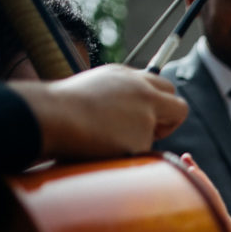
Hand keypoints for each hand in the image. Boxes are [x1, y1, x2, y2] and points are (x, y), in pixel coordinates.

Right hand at [12, 64, 187, 160]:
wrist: (50, 115)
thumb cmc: (61, 106)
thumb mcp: (94, 88)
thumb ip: (119, 96)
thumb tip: (129, 111)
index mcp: (128, 77)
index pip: (164, 87)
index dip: (162, 104)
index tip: (153, 115)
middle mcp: (143, 92)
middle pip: (179, 107)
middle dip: (170, 122)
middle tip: (150, 132)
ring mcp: (145, 115)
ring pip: (159, 134)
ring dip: (143, 140)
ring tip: (108, 139)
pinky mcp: (142, 139)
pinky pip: (142, 153)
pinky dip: (127, 154)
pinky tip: (105, 148)